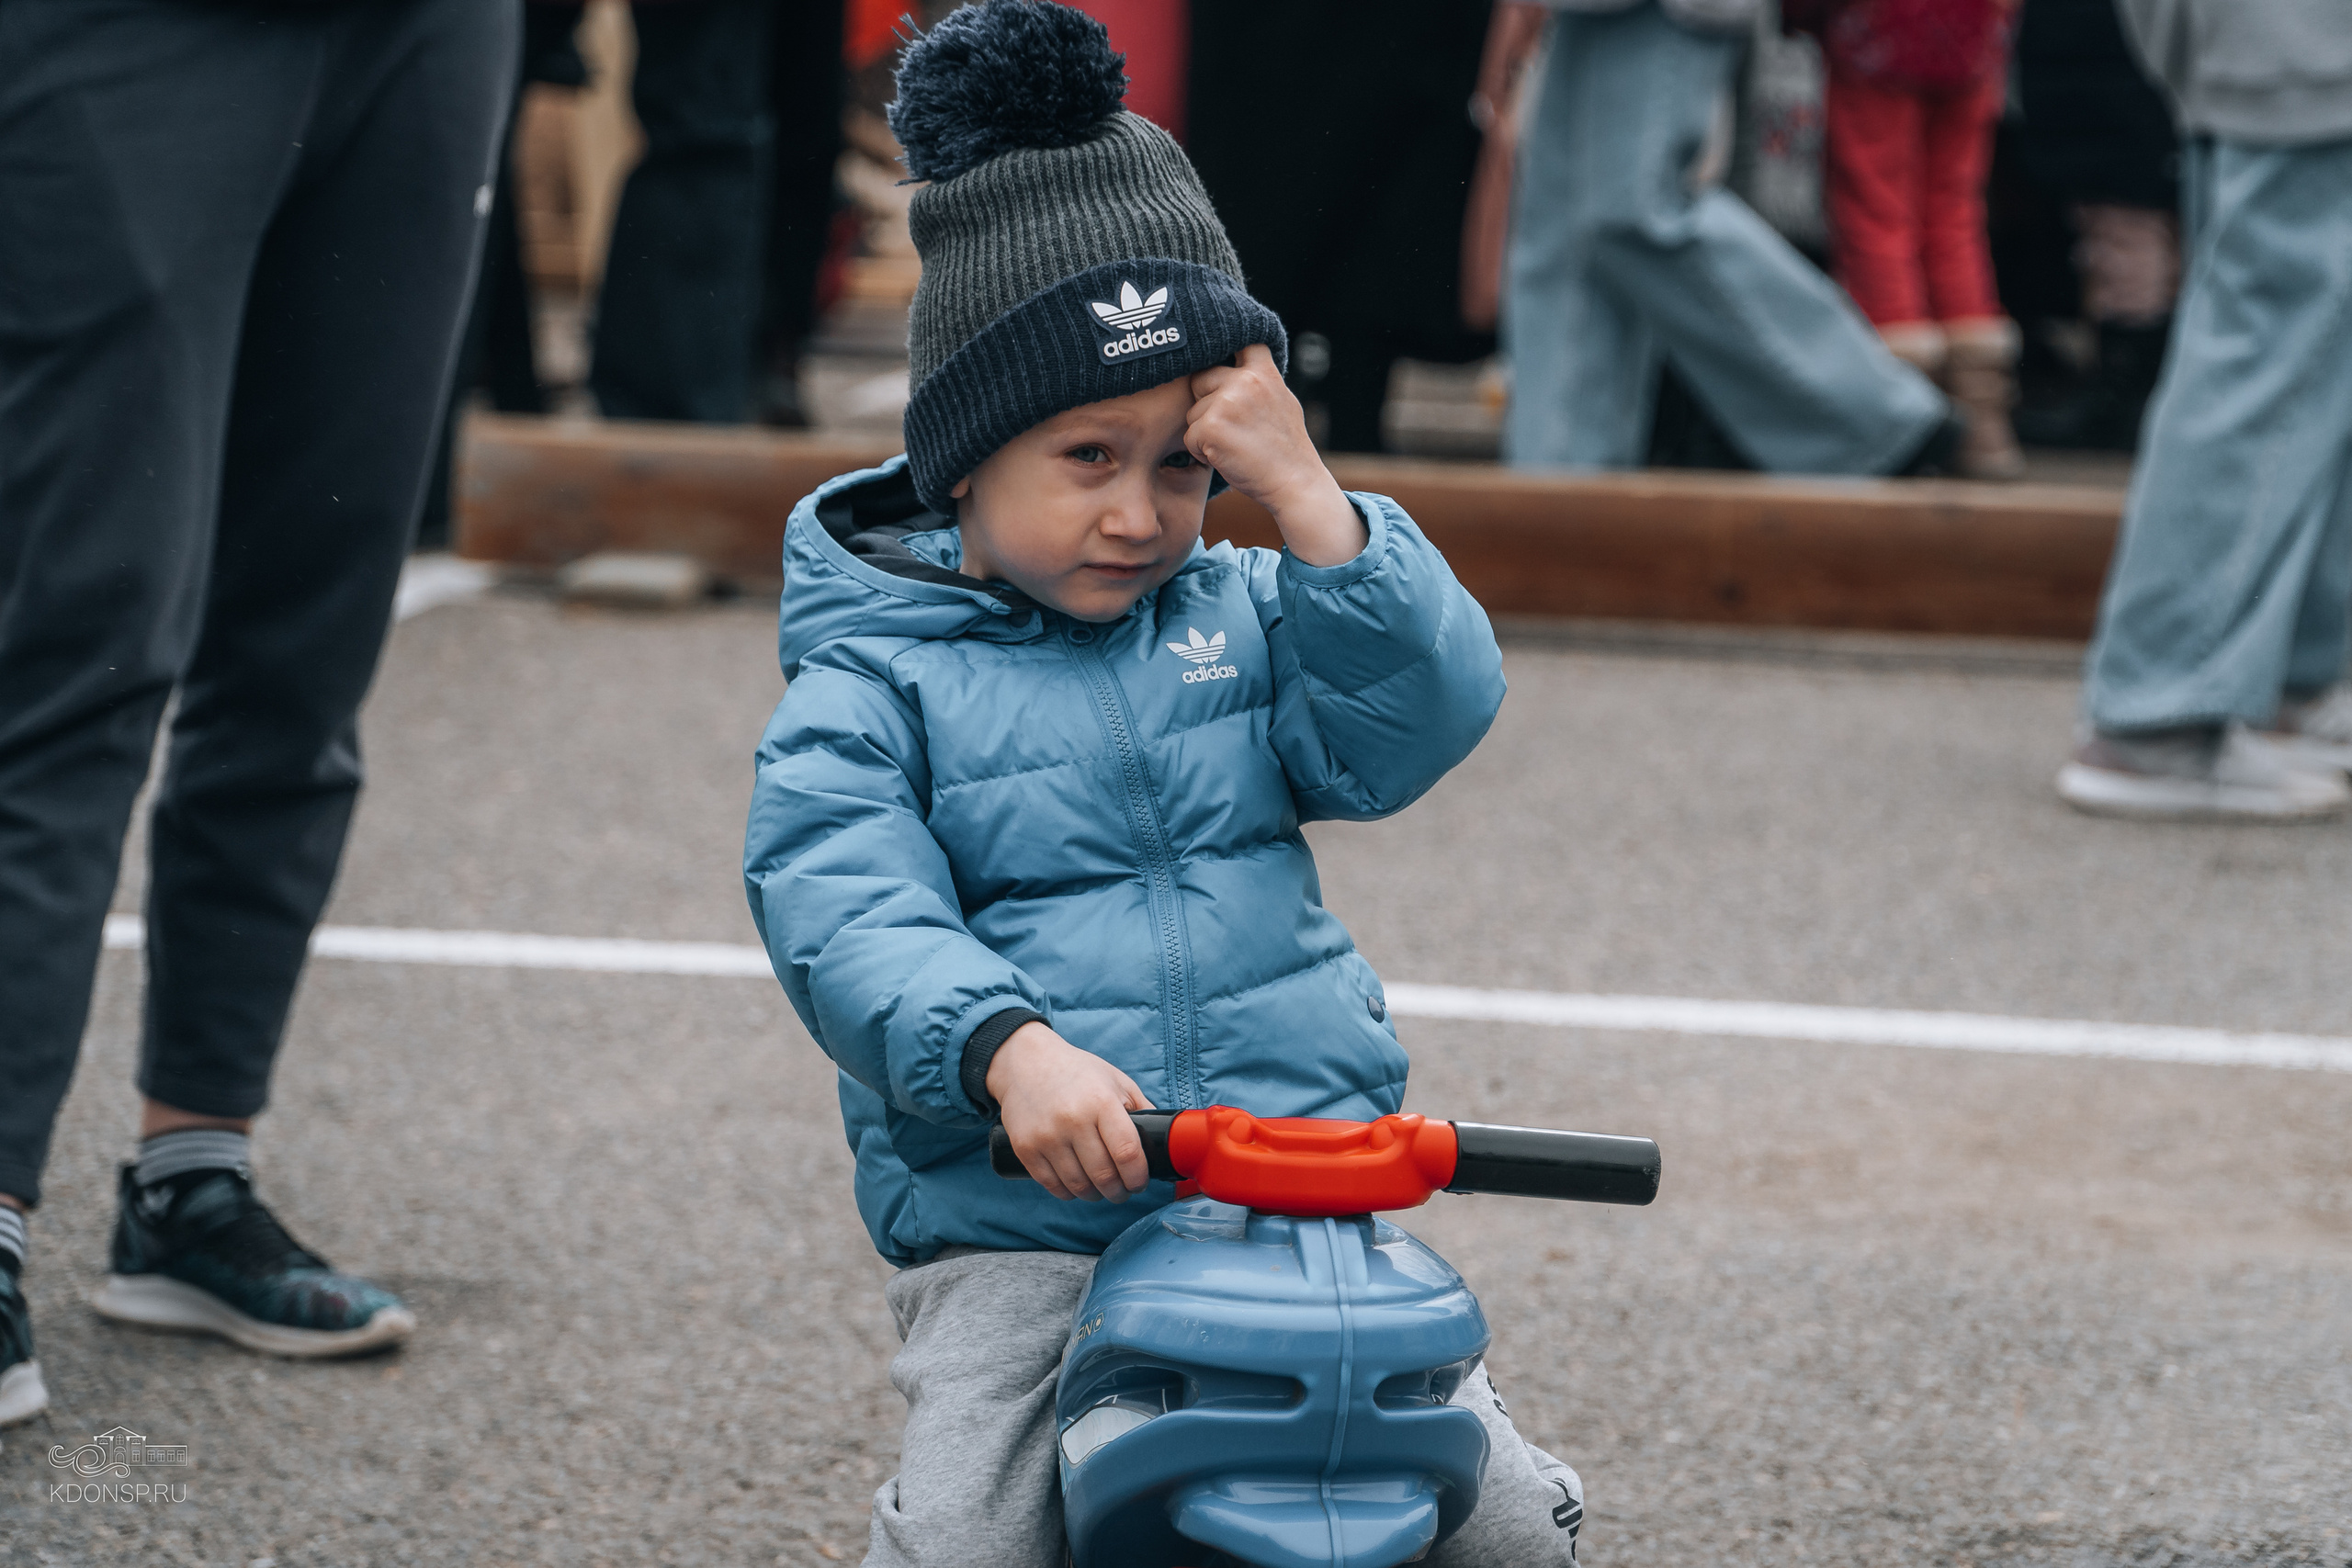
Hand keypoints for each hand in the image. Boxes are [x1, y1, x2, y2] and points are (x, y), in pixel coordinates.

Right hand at [986, 1022, 1151, 1201]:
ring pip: (1078, 1186)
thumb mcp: (1116, 1081)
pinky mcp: (1026, 1148)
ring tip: (1101, 1190)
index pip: (1127, 1153)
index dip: (1138, 1177)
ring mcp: (1046, 1136)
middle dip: (1119, 1191)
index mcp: (1101, 1102)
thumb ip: (1141, 1108)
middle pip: (1104, 1176)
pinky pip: (1052, 1186)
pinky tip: (1077, 1186)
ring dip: (1095, 1195)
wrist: (1025, 1063)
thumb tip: (1163, 1140)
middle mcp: (1073, 1120)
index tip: (1140, 1182)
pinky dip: (1069, 1193)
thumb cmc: (1077, 1073)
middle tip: (1123, 1190)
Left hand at [1187, 345, 1367, 567]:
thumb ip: (1258, 381)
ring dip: (1204, 432)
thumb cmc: (1286, 448)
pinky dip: (1202, 452)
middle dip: (1206, 403)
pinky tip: (1226, 458)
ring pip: (1192, 413)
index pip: (1237, 341)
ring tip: (1234, 446)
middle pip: (1200, 379)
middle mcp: (1244, 381)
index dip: (1223, 348)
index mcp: (1263, 372)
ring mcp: (1226, 402)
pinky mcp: (1210, 427)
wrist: (1296, 483)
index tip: (1219, 359)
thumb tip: (1234, 362)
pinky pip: (1190, 437)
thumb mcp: (1281, 401)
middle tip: (1232, 428)